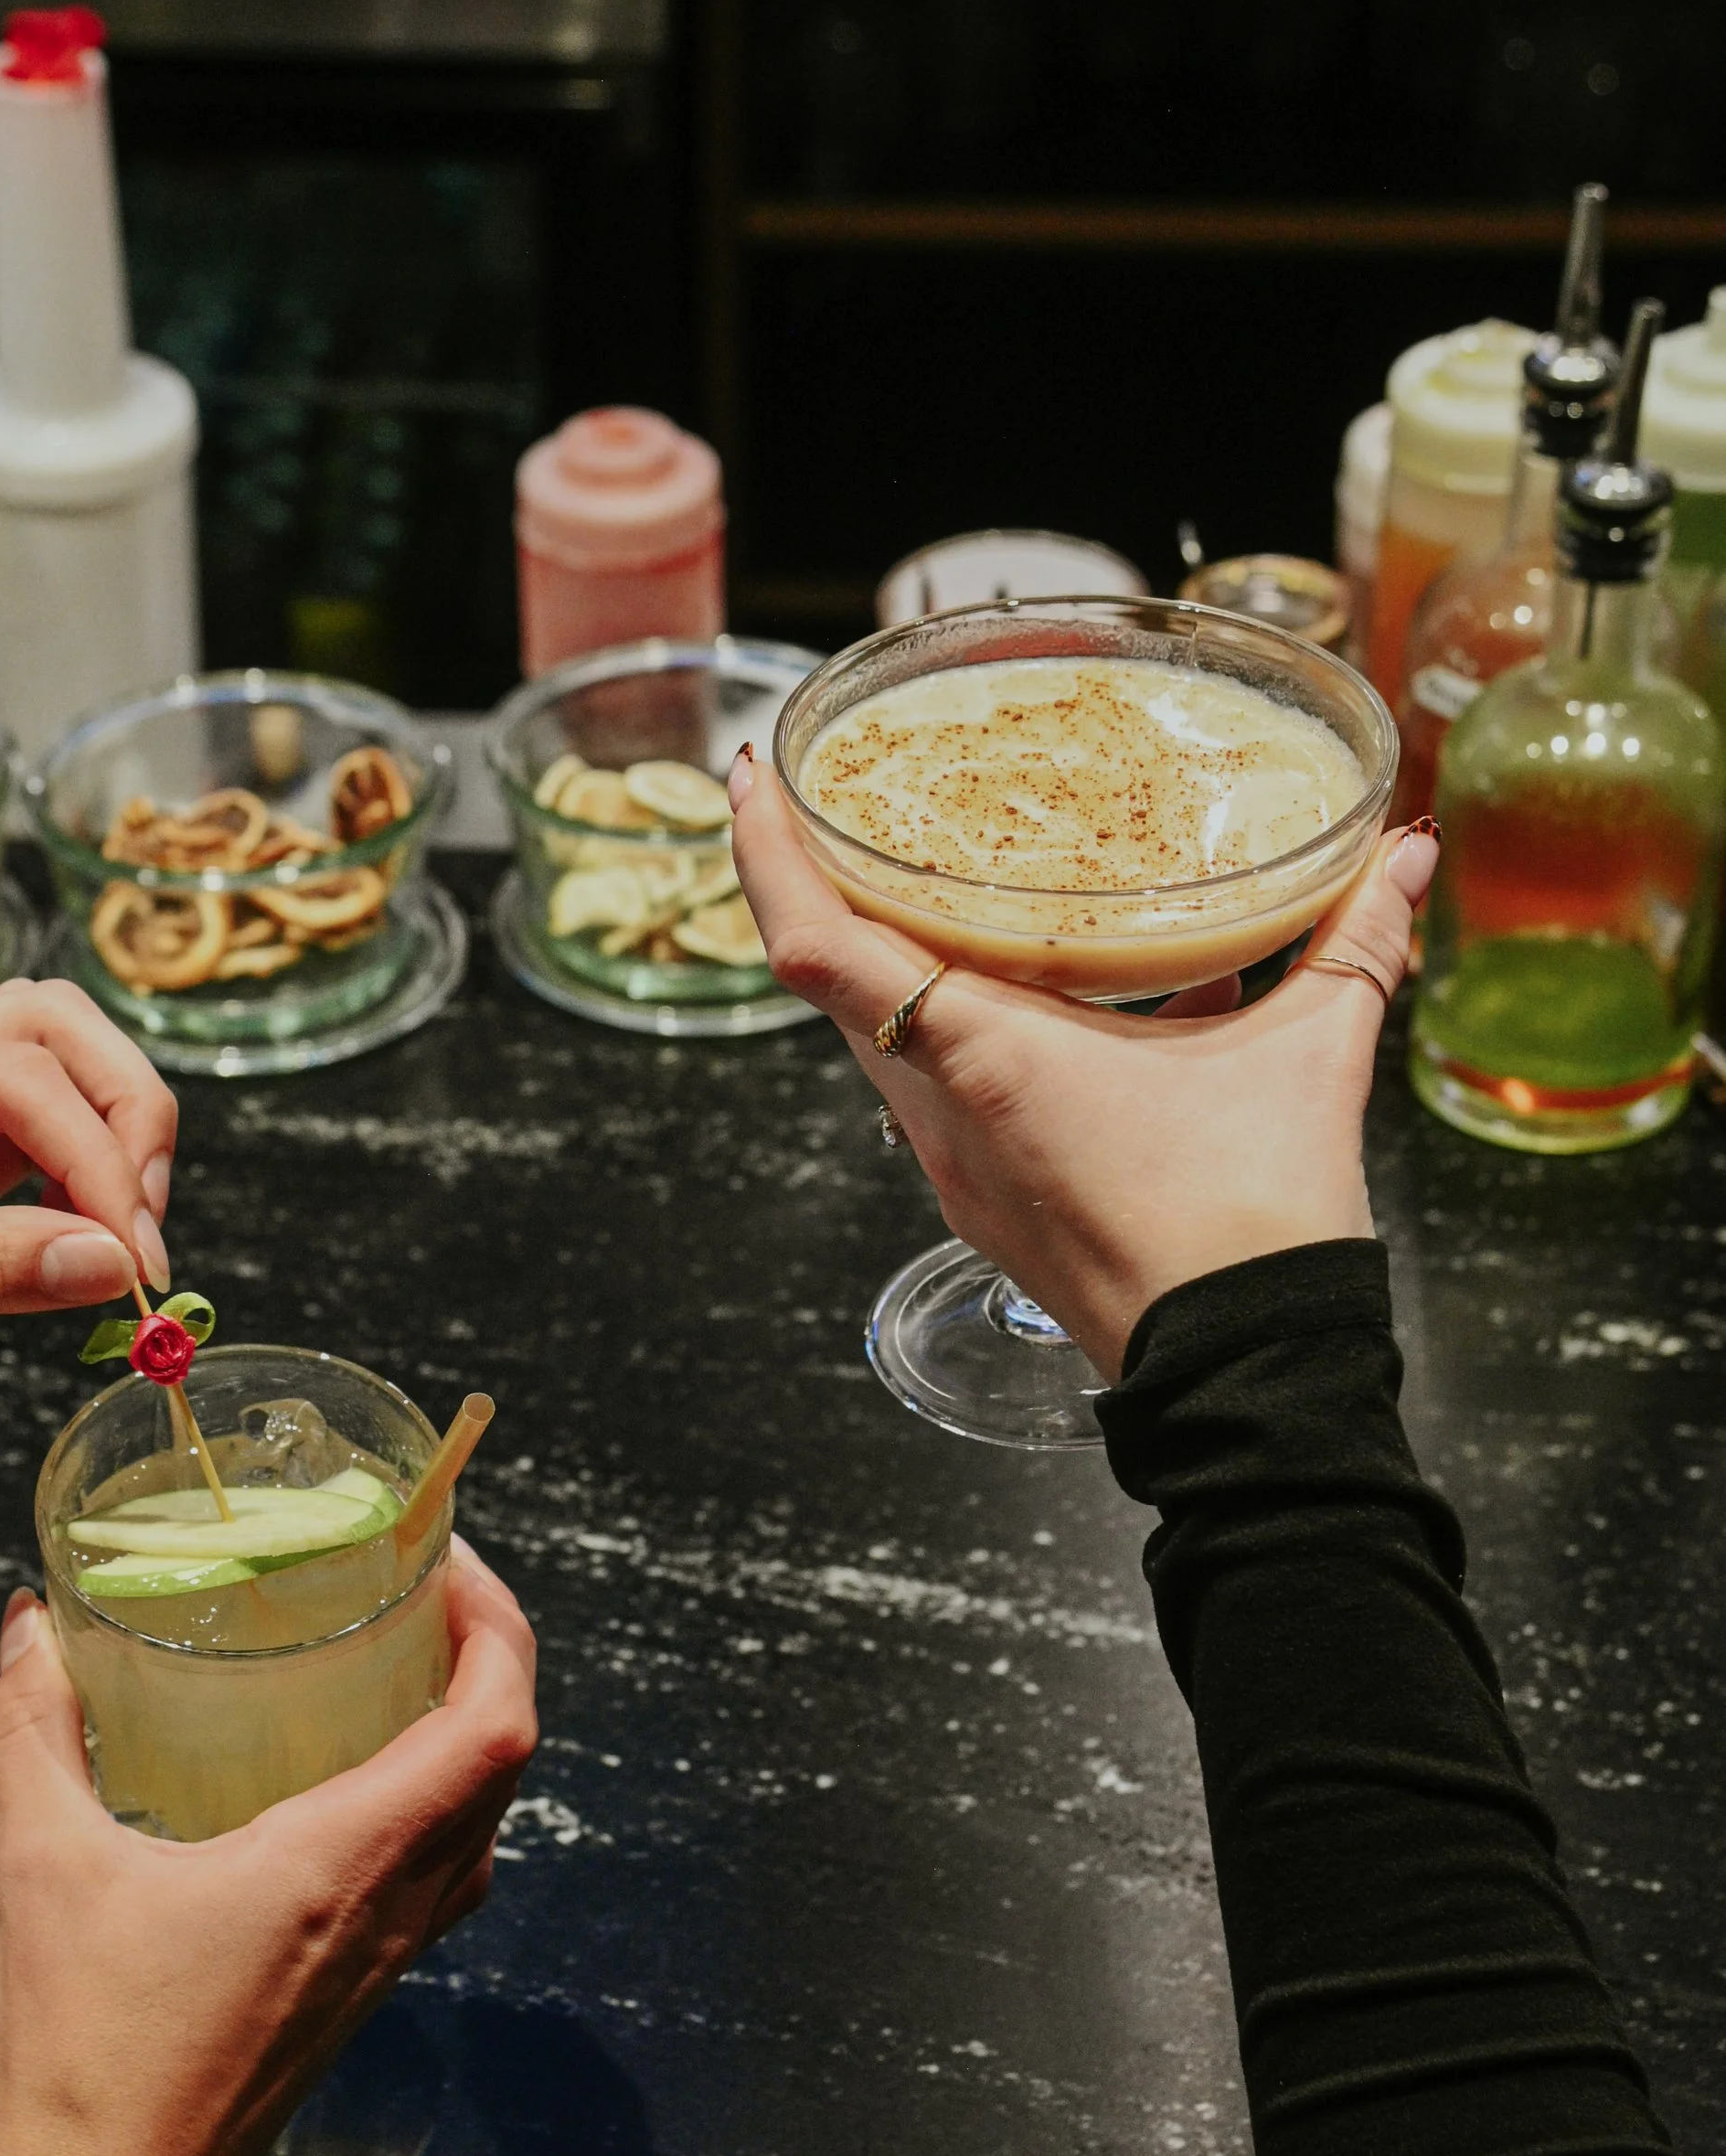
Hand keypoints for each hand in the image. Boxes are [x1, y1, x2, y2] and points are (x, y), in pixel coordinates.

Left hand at [0, 977, 178, 1504]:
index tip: (136, 1249)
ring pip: (59, 1083)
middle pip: (53, 1035)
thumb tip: (110, 1258)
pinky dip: (88, 1196)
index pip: (12, 1070)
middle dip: (121, 1114)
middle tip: (147, 1226)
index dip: (92, 1151)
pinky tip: (98, 1254)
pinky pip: (41, 1162)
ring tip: (130, 1246)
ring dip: (114, 1146)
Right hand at [0, 1540, 537, 2155]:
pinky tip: (349, 1782)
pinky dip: (431, 1802)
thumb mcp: (42, 1866)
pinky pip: (439, 1876)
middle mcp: (389, 1911)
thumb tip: (26, 1624)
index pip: (493, 1727)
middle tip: (426, 1590)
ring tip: (400, 1665)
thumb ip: (34, 1732)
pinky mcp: (355, 1995)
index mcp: (342, 1865)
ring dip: (469, 1734)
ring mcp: (382, 1962)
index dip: (500, 1627)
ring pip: (479, 1826)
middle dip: (490, 1659)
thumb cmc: (80, 2057)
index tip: (447, 1561)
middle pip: (504, 1765)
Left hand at [731, 759, 1439, 1381]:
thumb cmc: (1251, 1223)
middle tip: (838, 797)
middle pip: (839, 983)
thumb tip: (1399, 855)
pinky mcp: (992, 1205)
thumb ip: (1352, 942)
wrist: (1249, 1378)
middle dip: (828, 885)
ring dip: (897, 957)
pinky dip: (971, 1025)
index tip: (755, 777)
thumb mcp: (1309, 1054)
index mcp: (981, 1056)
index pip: (816, 947)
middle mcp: (941, 1115)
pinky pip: (946, 1094)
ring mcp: (958, 1169)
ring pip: (889, 1040)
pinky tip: (1058, 991)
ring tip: (930, 875)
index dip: (766, 855)